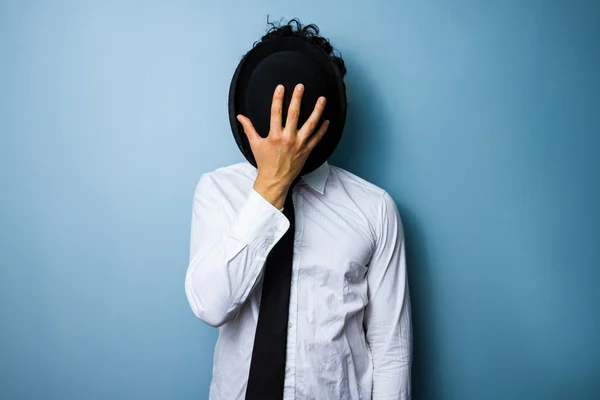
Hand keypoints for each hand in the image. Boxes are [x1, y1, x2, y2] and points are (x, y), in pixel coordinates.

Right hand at [236, 83, 328, 209]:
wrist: (275, 180)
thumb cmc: (265, 162)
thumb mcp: (255, 144)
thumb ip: (248, 128)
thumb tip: (240, 116)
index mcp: (274, 136)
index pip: (276, 112)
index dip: (278, 98)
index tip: (281, 87)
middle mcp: (288, 138)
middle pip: (294, 114)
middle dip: (297, 99)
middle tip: (301, 86)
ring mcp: (299, 144)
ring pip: (310, 124)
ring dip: (317, 110)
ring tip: (322, 99)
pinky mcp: (307, 150)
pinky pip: (317, 138)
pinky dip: (323, 129)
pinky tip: (327, 120)